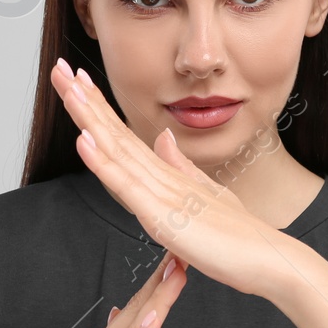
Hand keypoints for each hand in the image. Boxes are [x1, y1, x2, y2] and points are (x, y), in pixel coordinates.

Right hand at [0, 249, 187, 327]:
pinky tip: (154, 317)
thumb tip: (119, 321)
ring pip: (133, 327)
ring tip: (176, 270)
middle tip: (182, 248)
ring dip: (157, 298)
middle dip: (162, 281)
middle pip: (136, 311)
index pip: (133, 314)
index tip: (175, 262)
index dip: (156, 288)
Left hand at [50, 58, 292, 298]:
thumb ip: (182, 168)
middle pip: (114, 134)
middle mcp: (162, 177)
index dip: (98, 109)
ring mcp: (162, 194)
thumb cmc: (240, 235)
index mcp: (167, 175)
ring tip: (67, 87)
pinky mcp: (163, 217)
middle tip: (58, 68)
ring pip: (117, 150)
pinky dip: (105, 163)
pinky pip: (128, 187)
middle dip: (85, 101)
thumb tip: (163, 139)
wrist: (269, 259)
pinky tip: (85, 141)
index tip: (77, 82)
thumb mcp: (205, 196)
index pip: (124, 136)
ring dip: (89, 119)